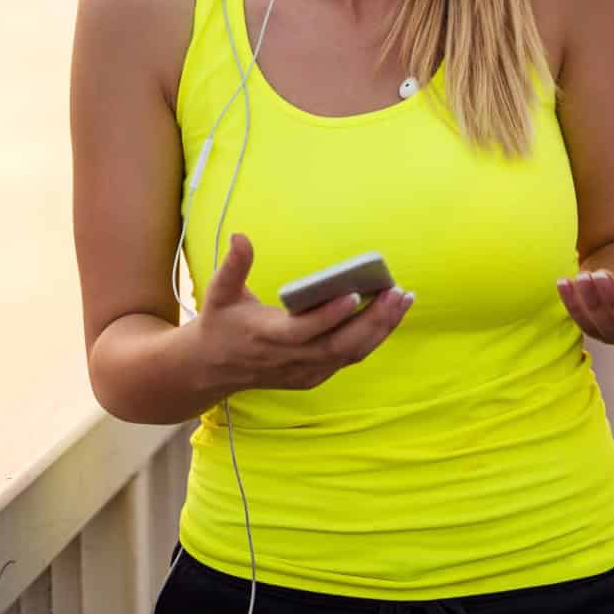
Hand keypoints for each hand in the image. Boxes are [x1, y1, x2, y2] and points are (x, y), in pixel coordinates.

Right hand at [194, 234, 412, 392]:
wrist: (211, 368)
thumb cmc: (219, 323)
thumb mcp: (218, 293)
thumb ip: (233, 267)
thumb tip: (240, 237)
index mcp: (266, 337)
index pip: (304, 330)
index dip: (329, 315)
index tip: (354, 293)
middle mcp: (289, 359)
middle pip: (339, 345)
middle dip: (372, 321)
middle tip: (398, 292)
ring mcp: (303, 372)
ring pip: (350, 354)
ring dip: (380, 329)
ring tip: (403, 299)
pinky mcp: (312, 376)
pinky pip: (348, 359)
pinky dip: (371, 338)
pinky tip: (389, 315)